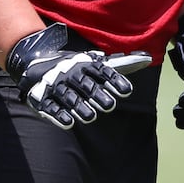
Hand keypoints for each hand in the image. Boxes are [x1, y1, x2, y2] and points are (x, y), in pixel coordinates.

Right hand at [6, 23, 132, 128]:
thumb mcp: (96, 62)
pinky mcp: (42, 97)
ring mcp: (56, 85)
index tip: (127, 91)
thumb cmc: (75, 65)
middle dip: (98, 95)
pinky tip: (69, 123)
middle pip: (86, 85)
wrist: (35, 61)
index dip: (114, 81)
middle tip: (111, 106)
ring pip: (69, 97)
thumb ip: (121, 64)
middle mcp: (71, 73)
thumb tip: (148, 59)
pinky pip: (51, 106)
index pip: (102, 72)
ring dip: (80, 107)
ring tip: (91, 117)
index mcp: (86, 64)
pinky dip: (59, 115)